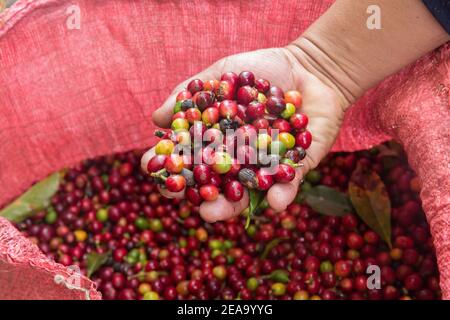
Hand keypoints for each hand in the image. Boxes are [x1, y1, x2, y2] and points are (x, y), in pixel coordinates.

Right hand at [142, 46, 347, 221]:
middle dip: (195, 192)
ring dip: (230, 206)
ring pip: (247, 192)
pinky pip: (288, 184)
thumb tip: (155, 118)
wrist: (311, 67)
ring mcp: (266, 165)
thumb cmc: (263, 68)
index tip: (150, 168)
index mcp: (221, 139)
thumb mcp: (222, 74)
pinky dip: (282, 194)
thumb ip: (191, 94)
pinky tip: (274, 201)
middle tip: (178, 198)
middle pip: (215, 182)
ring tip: (212, 212)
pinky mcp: (296, 167)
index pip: (191, 157)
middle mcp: (240, 158)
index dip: (170, 163)